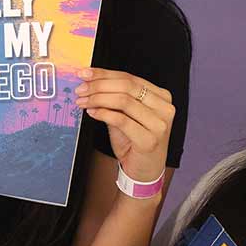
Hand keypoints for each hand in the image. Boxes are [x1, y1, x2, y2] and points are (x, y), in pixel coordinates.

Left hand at [73, 69, 173, 186]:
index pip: (130, 78)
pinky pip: (121, 120)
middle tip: (81, 89)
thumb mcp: (126, 115)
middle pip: (127, 87)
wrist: (144, 172)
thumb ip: (113, 98)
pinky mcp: (150, 140)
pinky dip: (103, 114)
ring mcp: (160, 124)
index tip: (85, 73)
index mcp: (161, 97)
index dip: (105, 74)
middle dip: (99, 86)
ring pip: (123, 101)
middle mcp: (164, 108)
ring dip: (98, 99)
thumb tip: (89, 81)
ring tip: (83, 101)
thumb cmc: (135, 142)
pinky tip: (92, 112)